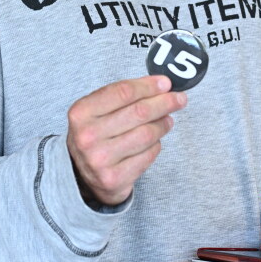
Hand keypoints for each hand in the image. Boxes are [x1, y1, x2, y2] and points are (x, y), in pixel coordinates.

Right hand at [67, 75, 186, 206]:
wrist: (81, 174)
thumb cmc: (95, 134)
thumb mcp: (96, 110)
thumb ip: (123, 96)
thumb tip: (162, 86)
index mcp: (81, 112)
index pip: (123, 92)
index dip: (149, 86)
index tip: (166, 83)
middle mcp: (88, 136)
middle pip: (139, 112)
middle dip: (164, 103)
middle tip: (179, 99)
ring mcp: (100, 159)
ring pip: (147, 134)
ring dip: (163, 125)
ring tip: (167, 121)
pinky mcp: (114, 178)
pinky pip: (148, 155)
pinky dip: (156, 145)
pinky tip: (153, 142)